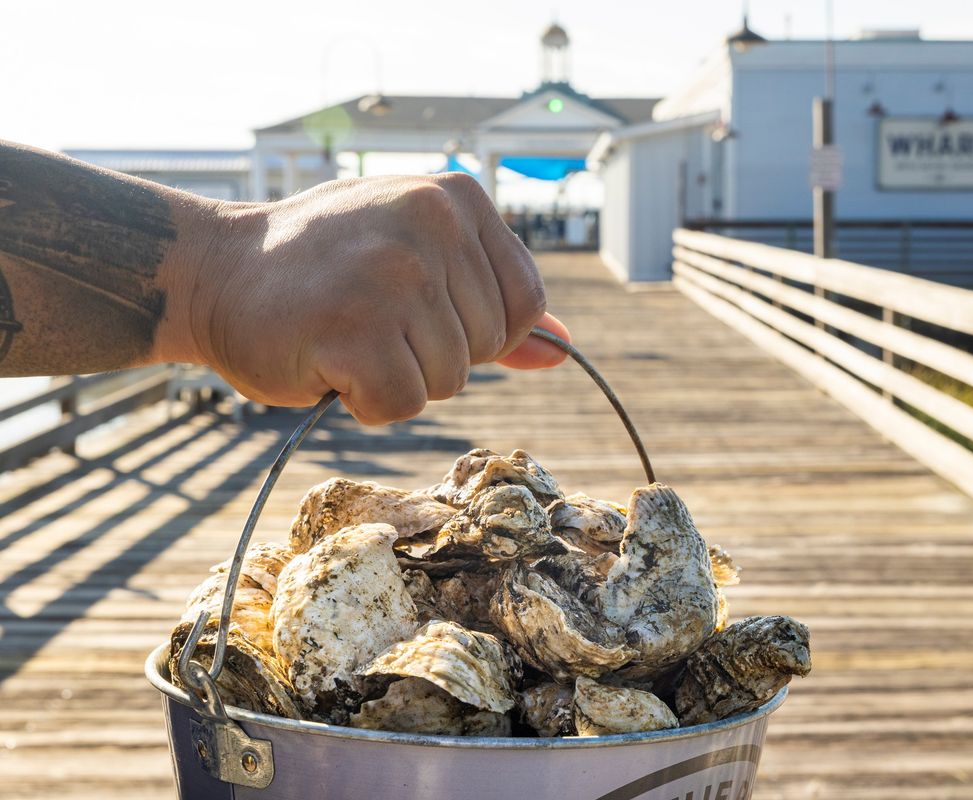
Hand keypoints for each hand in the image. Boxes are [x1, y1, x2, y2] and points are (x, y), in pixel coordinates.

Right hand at [161, 174, 568, 423]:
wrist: (214, 271)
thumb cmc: (325, 270)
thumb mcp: (416, 258)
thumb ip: (491, 300)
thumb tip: (563, 349)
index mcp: (456, 197)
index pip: (525, 304)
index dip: (478, 331)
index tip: (418, 311)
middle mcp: (430, 223)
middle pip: (486, 348)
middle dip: (431, 355)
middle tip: (368, 318)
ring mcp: (392, 273)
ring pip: (447, 381)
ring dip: (395, 378)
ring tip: (345, 333)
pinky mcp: (353, 326)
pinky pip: (402, 404)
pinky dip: (365, 402)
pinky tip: (327, 361)